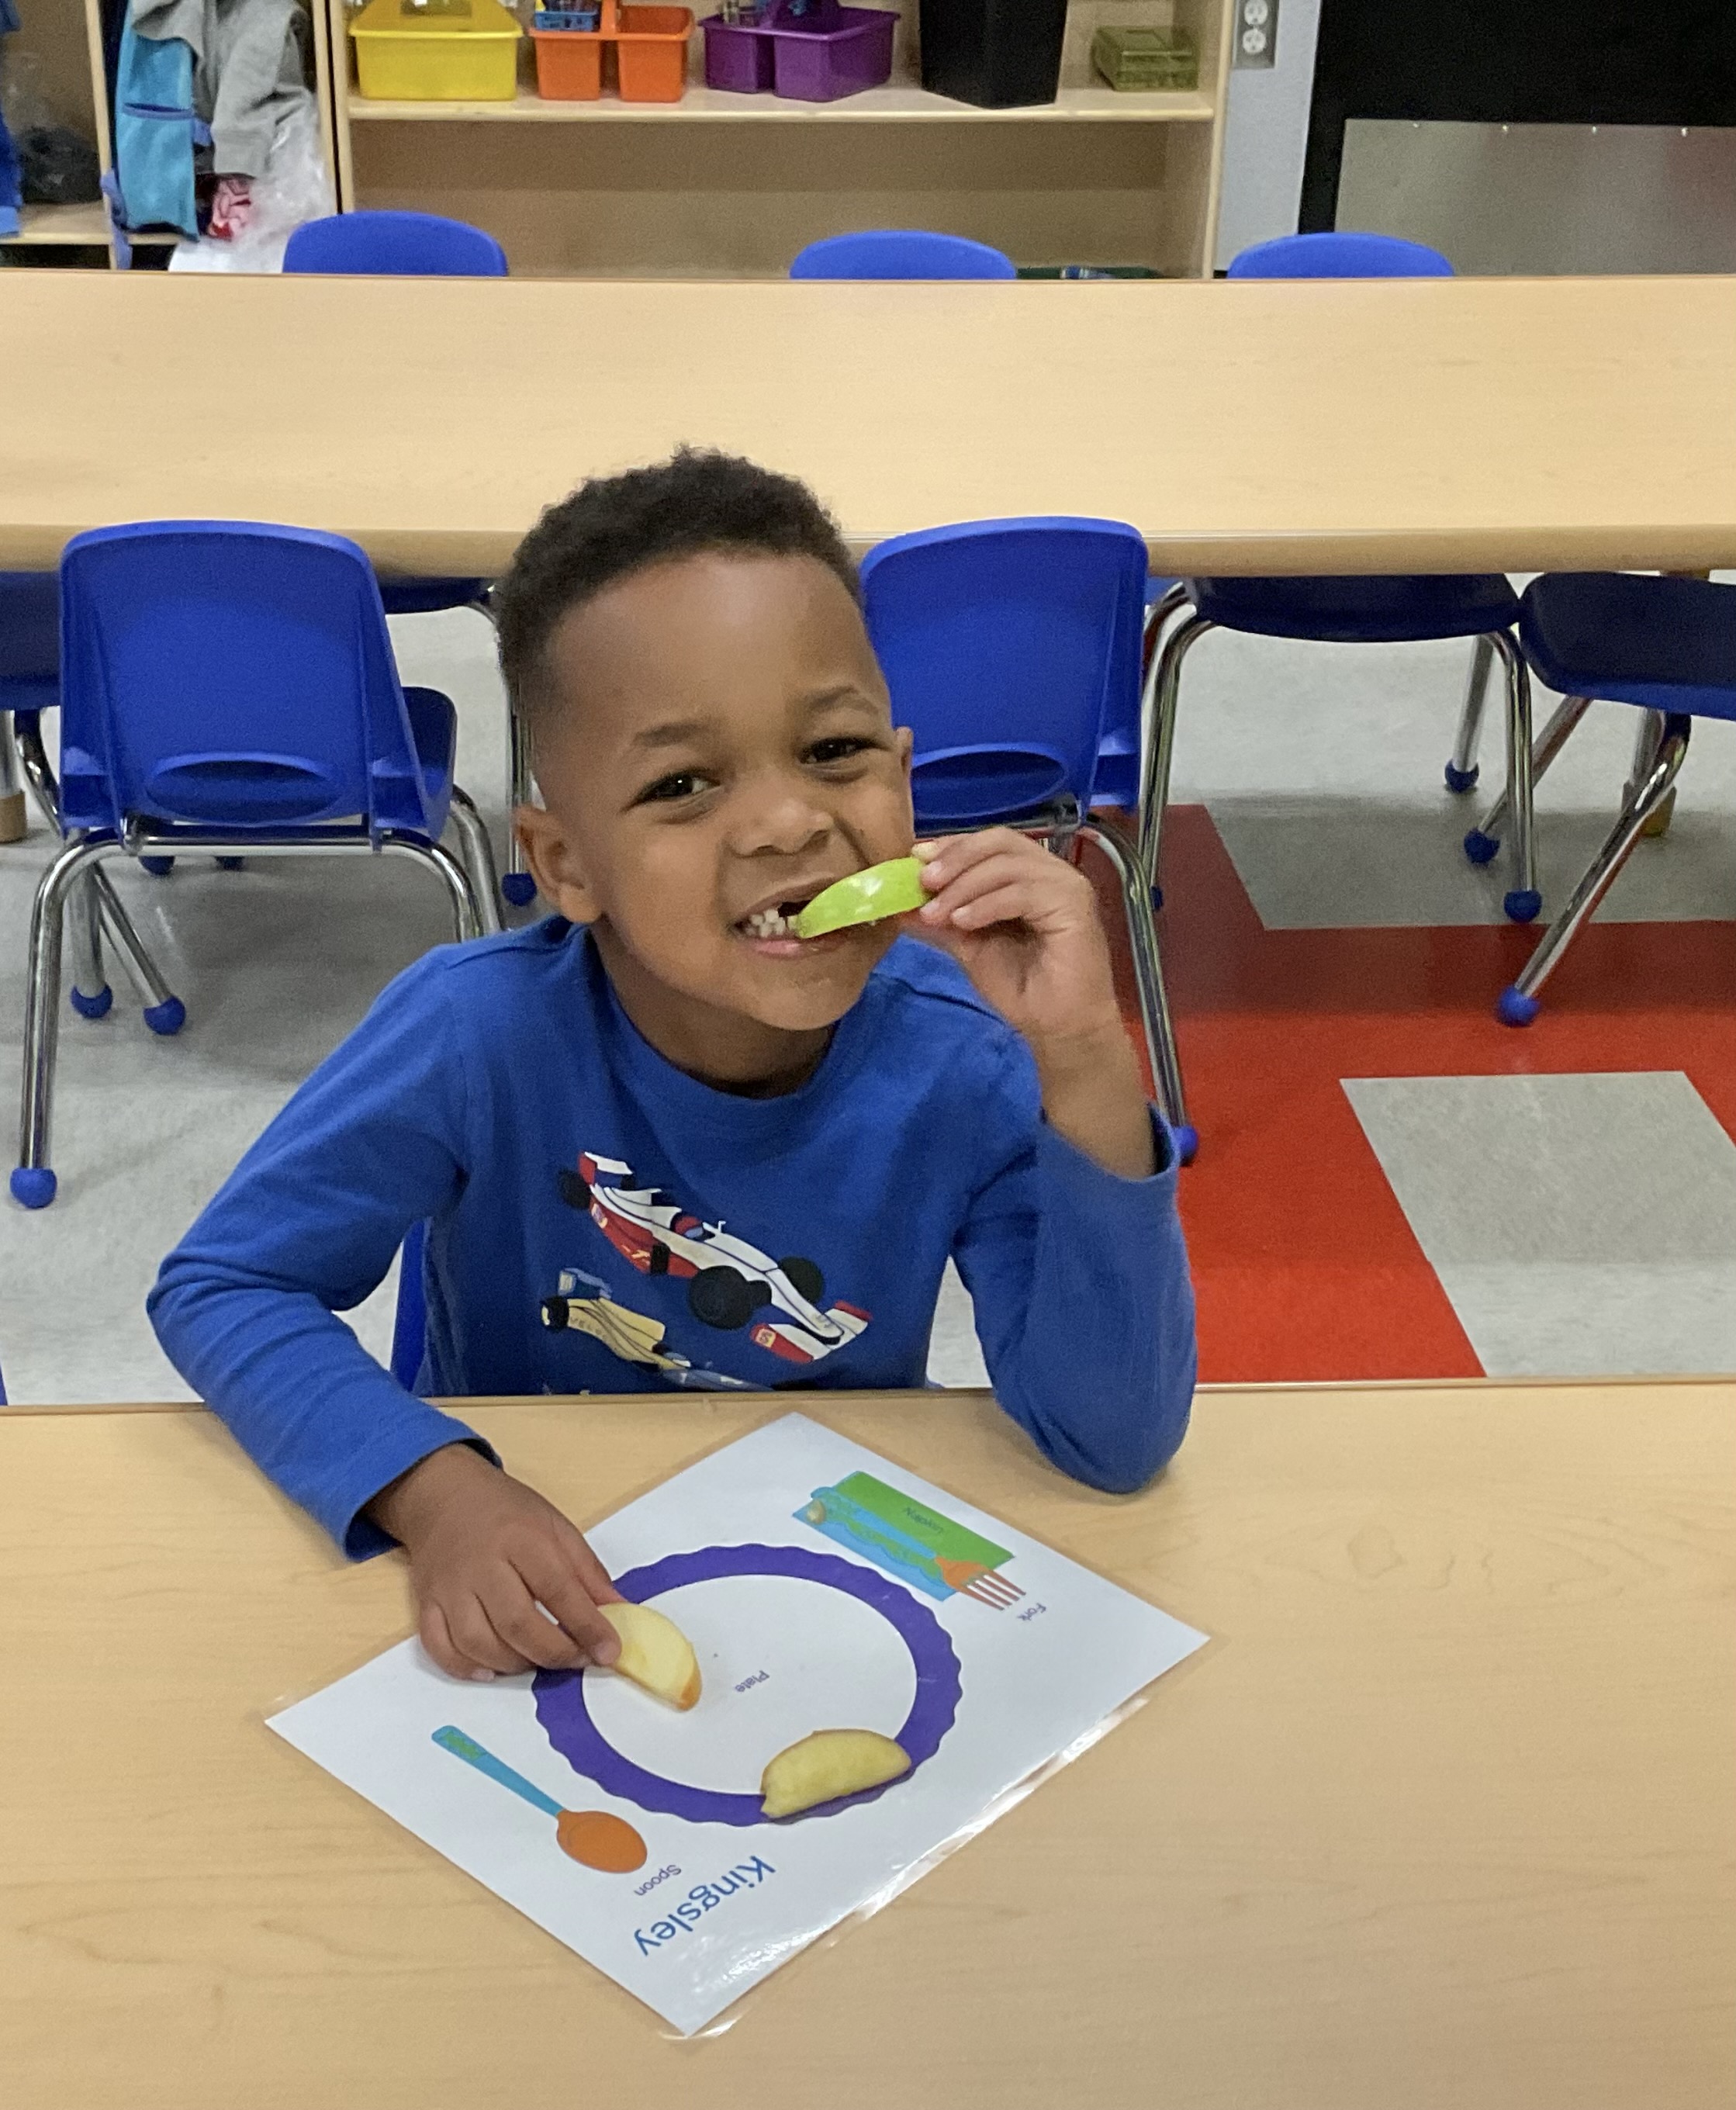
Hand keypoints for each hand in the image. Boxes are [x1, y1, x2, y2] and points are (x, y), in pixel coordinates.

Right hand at [366, 1444, 623, 1681]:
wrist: (443, 1494)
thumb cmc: (505, 1511)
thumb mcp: (555, 1526)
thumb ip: (586, 1571)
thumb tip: (618, 1612)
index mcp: (520, 1538)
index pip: (558, 1590)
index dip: (587, 1626)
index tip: (609, 1652)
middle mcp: (482, 1564)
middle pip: (517, 1624)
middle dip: (554, 1653)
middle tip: (578, 1660)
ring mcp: (449, 1587)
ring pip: (478, 1643)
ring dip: (514, 1665)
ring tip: (538, 1661)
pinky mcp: (426, 1602)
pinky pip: (439, 1647)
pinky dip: (464, 1668)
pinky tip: (491, 1671)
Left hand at [911, 831, 1155, 1180]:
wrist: (1058, 1029)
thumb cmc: (1022, 988)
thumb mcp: (970, 947)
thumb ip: (941, 922)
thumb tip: (898, 905)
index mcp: (1030, 875)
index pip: (990, 843)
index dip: (952, 846)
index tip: (915, 859)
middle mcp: (1052, 873)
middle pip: (1000, 842)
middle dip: (956, 858)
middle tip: (922, 881)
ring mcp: (1067, 886)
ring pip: (1008, 865)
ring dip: (964, 885)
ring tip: (936, 914)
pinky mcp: (1074, 906)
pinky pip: (1023, 892)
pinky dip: (986, 904)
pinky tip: (963, 922)